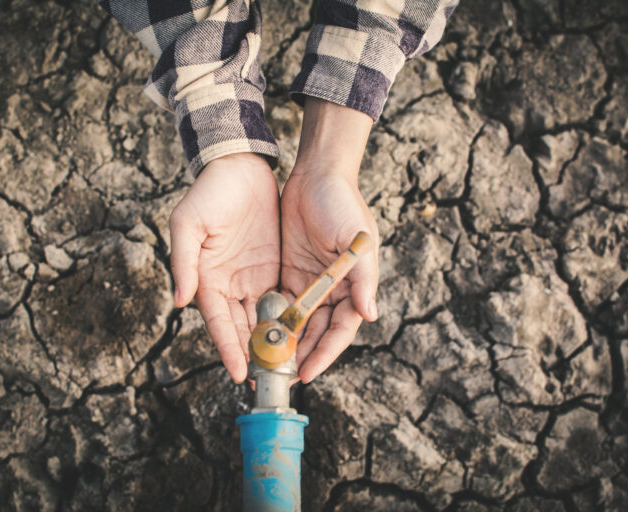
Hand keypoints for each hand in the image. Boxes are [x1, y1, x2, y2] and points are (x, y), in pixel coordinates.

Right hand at [169, 153, 278, 382]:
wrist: (240, 167)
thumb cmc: (209, 193)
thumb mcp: (188, 224)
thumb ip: (183, 262)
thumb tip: (179, 301)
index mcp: (206, 279)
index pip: (218, 322)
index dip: (228, 348)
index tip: (238, 372)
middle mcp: (228, 285)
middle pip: (241, 328)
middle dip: (253, 355)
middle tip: (268, 381)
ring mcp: (251, 278)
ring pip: (262, 319)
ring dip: (272, 343)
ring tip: (287, 369)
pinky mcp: (272, 268)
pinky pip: (280, 300)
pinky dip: (287, 320)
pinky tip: (300, 337)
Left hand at [280, 98, 379, 383]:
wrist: (316, 174)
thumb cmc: (343, 205)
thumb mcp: (358, 241)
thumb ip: (362, 279)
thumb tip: (370, 315)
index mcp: (353, 287)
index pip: (340, 330)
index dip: (326, 353)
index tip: (308, 372)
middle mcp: (332, 291)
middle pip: (317, 333)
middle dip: (302, 356)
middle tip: (282, 377)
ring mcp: (309, 284)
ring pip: (297, 324)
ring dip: (285, 345)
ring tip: (266, 365)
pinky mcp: (288, 273)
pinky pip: (279, 304)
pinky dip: (271, 322)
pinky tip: (256, 337)